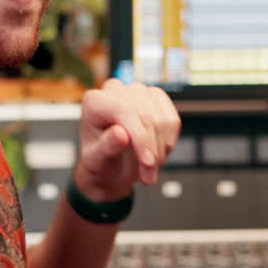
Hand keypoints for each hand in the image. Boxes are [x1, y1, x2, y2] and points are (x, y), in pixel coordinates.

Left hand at [74, 78, 179, 201]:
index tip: (147, 162)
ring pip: (162, 119)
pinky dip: (169, 142)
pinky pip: (172, 120)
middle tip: (148, 176)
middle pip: (146, 115)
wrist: (111, 168)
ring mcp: (137, 92)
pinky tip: (157, 154)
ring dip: (161, 149)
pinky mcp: (155, 98)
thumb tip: (121, 133)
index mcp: (94, 101)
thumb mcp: (96, 162)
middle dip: (151, 149)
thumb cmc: (100, 163)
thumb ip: (106, 147)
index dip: (140, 137)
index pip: (125, 111)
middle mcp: (114, 91)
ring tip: (150, 168)